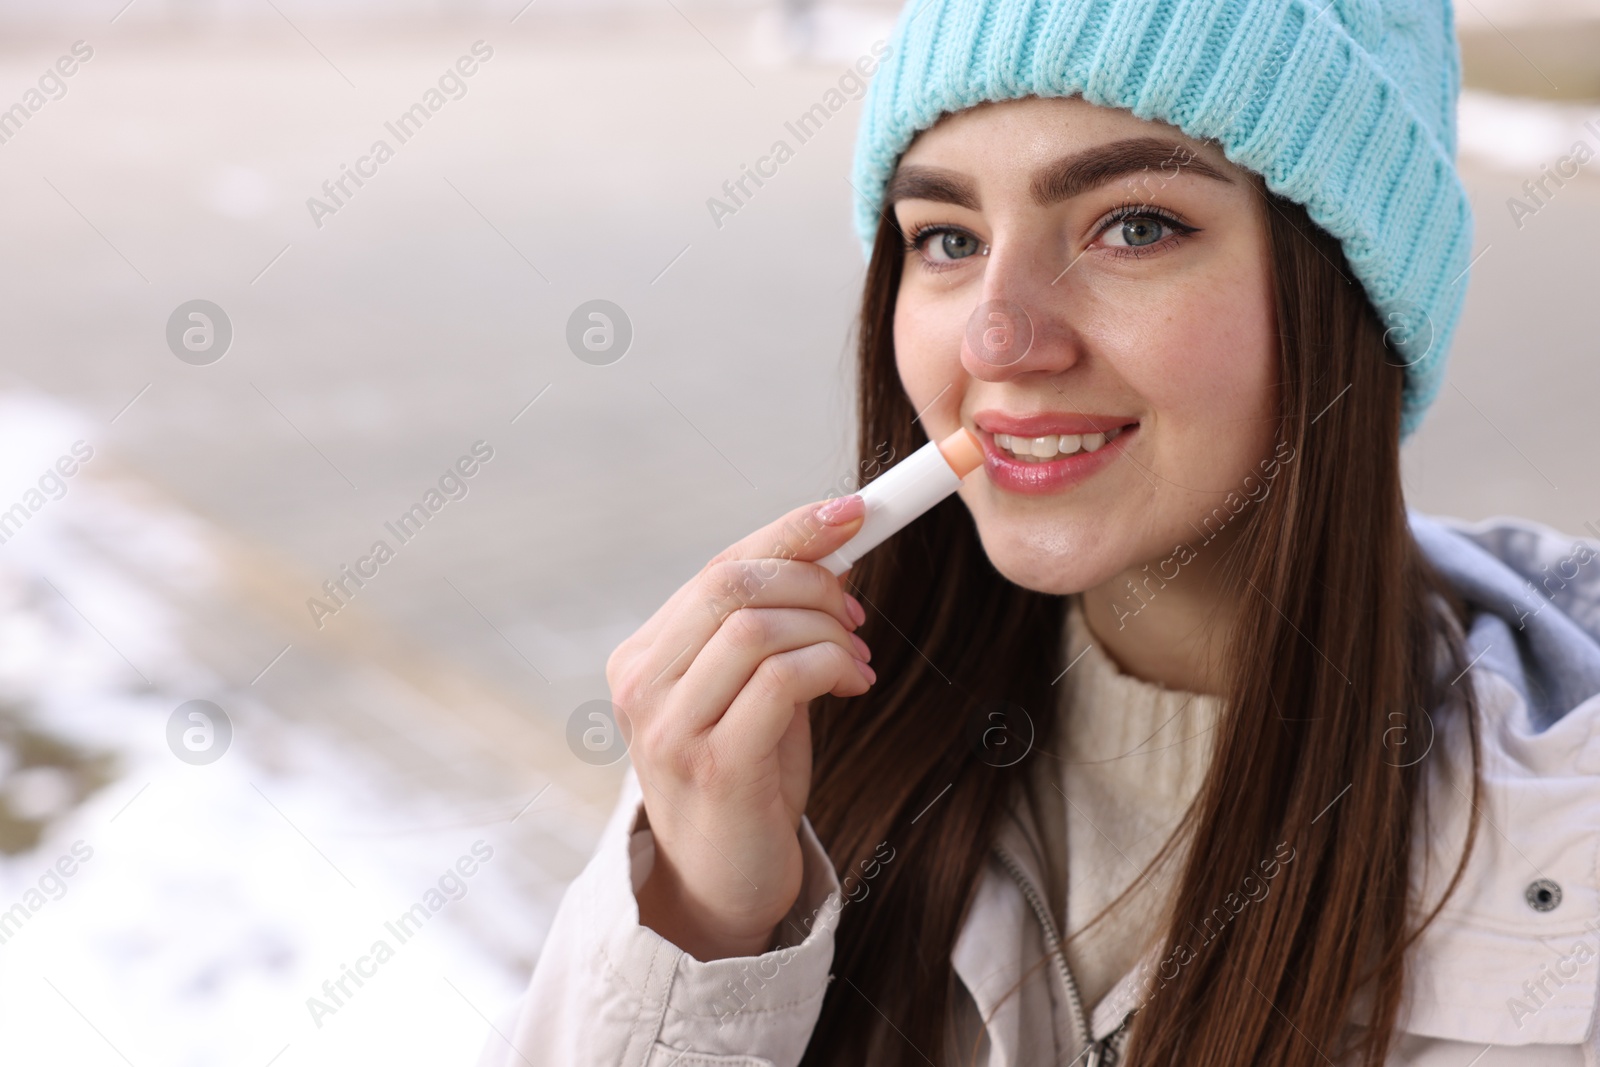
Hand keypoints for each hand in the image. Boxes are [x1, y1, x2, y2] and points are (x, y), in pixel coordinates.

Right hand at [609, 494, 873, 960]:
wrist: (725, 884)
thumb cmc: (747, 779)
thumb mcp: (754, 689)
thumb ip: (776, 625)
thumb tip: (833, 547)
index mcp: (644, 656)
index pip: (719, 565)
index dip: (789, 529)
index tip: (852, 511)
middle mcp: (643, 684)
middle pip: (731, 582)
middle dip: (813, 578)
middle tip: (856, 609)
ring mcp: (670, 728)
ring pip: (756, 626)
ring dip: (826, 628)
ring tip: (857, 656)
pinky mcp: (713, 767)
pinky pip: (780, 680)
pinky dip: (830, 664)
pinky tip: (853, 682)